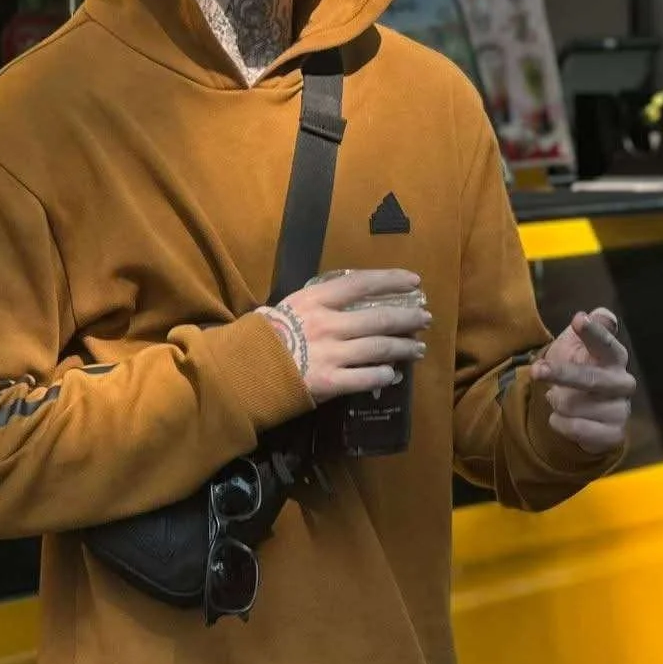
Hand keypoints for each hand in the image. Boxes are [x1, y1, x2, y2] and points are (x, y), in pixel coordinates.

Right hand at [255, 269, 429, 402]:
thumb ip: (316, 305)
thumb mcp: (286, 309)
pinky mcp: (329, 382)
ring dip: (404, 347)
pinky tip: (392, 374)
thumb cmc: (259, 337)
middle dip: (407, 318)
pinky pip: (366, 378)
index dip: (391, 280)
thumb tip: (344, 301)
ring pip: (380, 348)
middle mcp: (328, 324)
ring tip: (418, 349)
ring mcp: (330, 354)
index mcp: (314, 300)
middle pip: (379, 318)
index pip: (361, 283)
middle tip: (425, 318)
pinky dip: (383, 375)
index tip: (415, 281)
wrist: (237, 372)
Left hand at [531, 307, 634, 455]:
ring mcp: (621, 410)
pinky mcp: (614, 434)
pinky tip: (559, 419)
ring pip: (577, 407)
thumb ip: (589, 327)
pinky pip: (578, 430)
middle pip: (592, 379)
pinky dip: (561, 424)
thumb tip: (603, 315)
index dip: (593, 332)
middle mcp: (623, 383)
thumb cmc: (578, 370)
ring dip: (558, 402)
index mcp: (614, 357)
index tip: (578, 320)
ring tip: (557, 399)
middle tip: (536, 370)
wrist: (582, 413)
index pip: (606, 343)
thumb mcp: (576, 345)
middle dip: (562, 374)